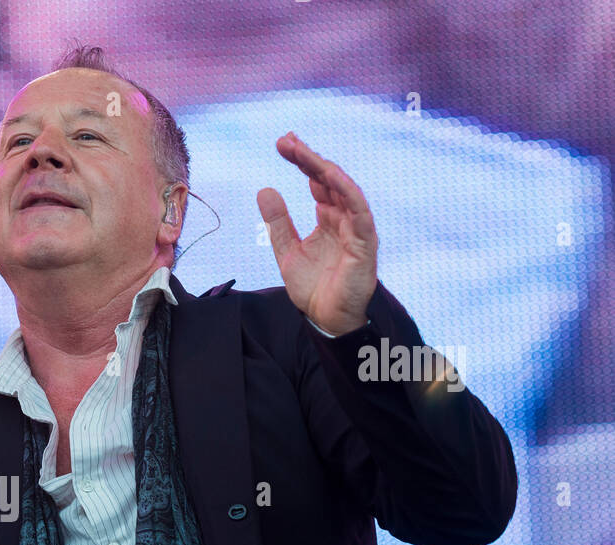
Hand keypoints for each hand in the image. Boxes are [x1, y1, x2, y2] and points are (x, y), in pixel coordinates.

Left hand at [257, 133, 377, 335]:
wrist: (327, 320)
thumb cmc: (314, 288)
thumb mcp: (287, 251)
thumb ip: (278, 223)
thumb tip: (264, 190)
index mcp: (328, 219)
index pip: (316, 181)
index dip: (301, 161)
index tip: (283, 143)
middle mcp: (344, 218)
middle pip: (328, 179)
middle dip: (308, 157)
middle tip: (286, 140)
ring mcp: (356, 228)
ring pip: (343, 189)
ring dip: (323, 167)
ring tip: (302, 151)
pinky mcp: (364, 242)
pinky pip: (358, 210)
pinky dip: (345, 190)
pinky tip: (329, 175)